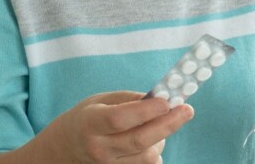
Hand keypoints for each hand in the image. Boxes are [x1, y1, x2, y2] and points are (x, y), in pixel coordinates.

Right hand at [21, 91, 193, 162]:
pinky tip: (150, 141)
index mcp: (90, 123)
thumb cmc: (89, 118)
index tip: (168, 100)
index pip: (120, 119)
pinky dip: (155, 151)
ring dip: (162, 137)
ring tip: (158, 124)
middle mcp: (98, 149)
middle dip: (168, 124)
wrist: (67, 148)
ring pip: (148, 155)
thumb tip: (163, 98)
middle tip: (187, 110)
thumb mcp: (102, 100)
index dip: (147, 110)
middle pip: (139, 141)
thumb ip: (131, 99)